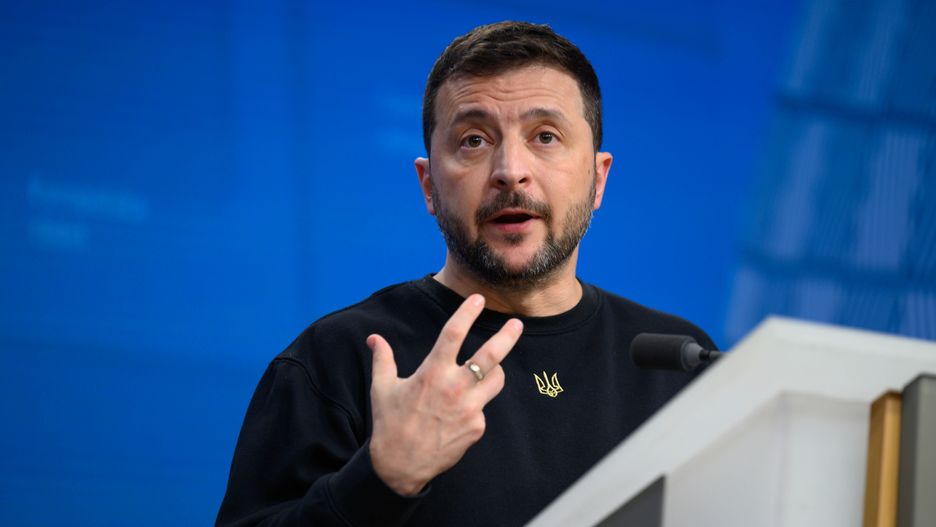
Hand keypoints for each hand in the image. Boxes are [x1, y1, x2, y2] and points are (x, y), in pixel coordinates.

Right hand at [367, 294, 522, 495]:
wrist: (399, 465)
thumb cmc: (390, 424)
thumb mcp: (382, 388)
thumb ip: (383, 359)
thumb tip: (374, 338)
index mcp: (432, 373)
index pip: (453, 334)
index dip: (467, 313)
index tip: (478, 299)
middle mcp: (454, 388)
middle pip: (490, 356)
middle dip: (506, 337)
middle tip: (517, 323)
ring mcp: (469, 409)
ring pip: (496, 380)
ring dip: (495, 370)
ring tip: (491, 368)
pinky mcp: (476, 427)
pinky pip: (483, 407)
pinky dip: (476, 404)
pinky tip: (459, 413)